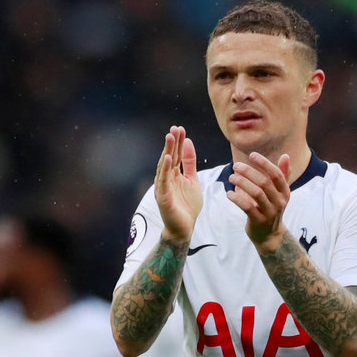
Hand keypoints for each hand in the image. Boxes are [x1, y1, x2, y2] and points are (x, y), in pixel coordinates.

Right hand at [154, 126, 200, 242]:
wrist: (184, 228)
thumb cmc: (187, 206)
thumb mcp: (193, 180)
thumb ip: (190, 163)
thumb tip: (188, 142)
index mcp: (174, 175)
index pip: (176, 155)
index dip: (178, 142)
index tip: (181, 128)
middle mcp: (166, 179)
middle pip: (169, 158)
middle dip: (172, 143)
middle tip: (175, 128)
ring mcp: (163, 188)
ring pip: (164, 167)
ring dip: (167, 151)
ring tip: (170, 138)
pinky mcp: (163, 197)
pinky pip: (163, 181)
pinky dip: (165, 170)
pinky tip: (168, 158)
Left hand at [226, 152, 291, 248]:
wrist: (269, 236)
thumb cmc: (271, 209)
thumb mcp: (279, 193)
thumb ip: (282, 175)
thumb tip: (286, 155)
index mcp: (285, 192)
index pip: (277, 174)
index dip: (264, 163)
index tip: (251, 155)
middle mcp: (280, 202)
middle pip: (264, 182)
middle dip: (249, 172)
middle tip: (235, 166)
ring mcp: (270, 212)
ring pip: (256, 193)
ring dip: (242, 183)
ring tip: (231, 177)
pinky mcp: (258, 221)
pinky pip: (247, 207)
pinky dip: (237, 198)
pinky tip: (229, 193)